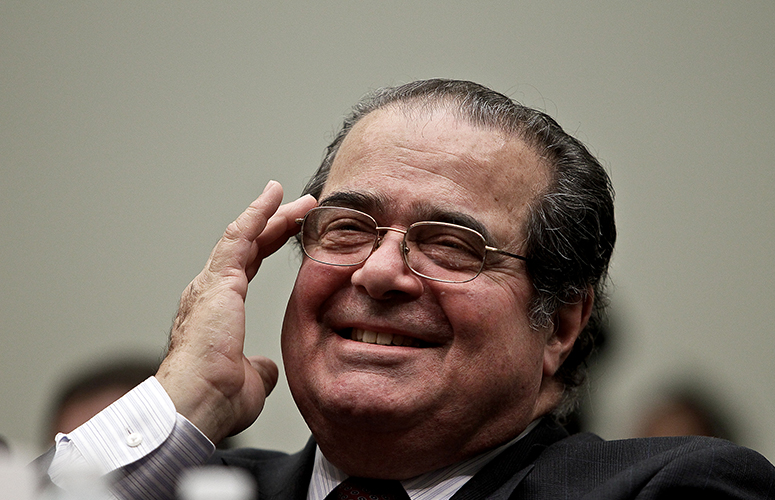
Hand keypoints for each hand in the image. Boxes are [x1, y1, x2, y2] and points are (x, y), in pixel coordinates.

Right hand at [156, 181, 316, 442]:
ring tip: (299, 199)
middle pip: (247, 246)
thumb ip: (259, 367)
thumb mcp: (250, 381)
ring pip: (244, 236)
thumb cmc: (215, 400)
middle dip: (276, 223)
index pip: (246, 265)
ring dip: (272, 214)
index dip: (269, 243)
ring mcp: (210, 285)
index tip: (292, 228)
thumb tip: (267, 368)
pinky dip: (257, 214)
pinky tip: (274, 196)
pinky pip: (239, 238)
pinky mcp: (217, 282)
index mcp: (217, 311)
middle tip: (302, 207)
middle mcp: (209, 292)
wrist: (195, 405)